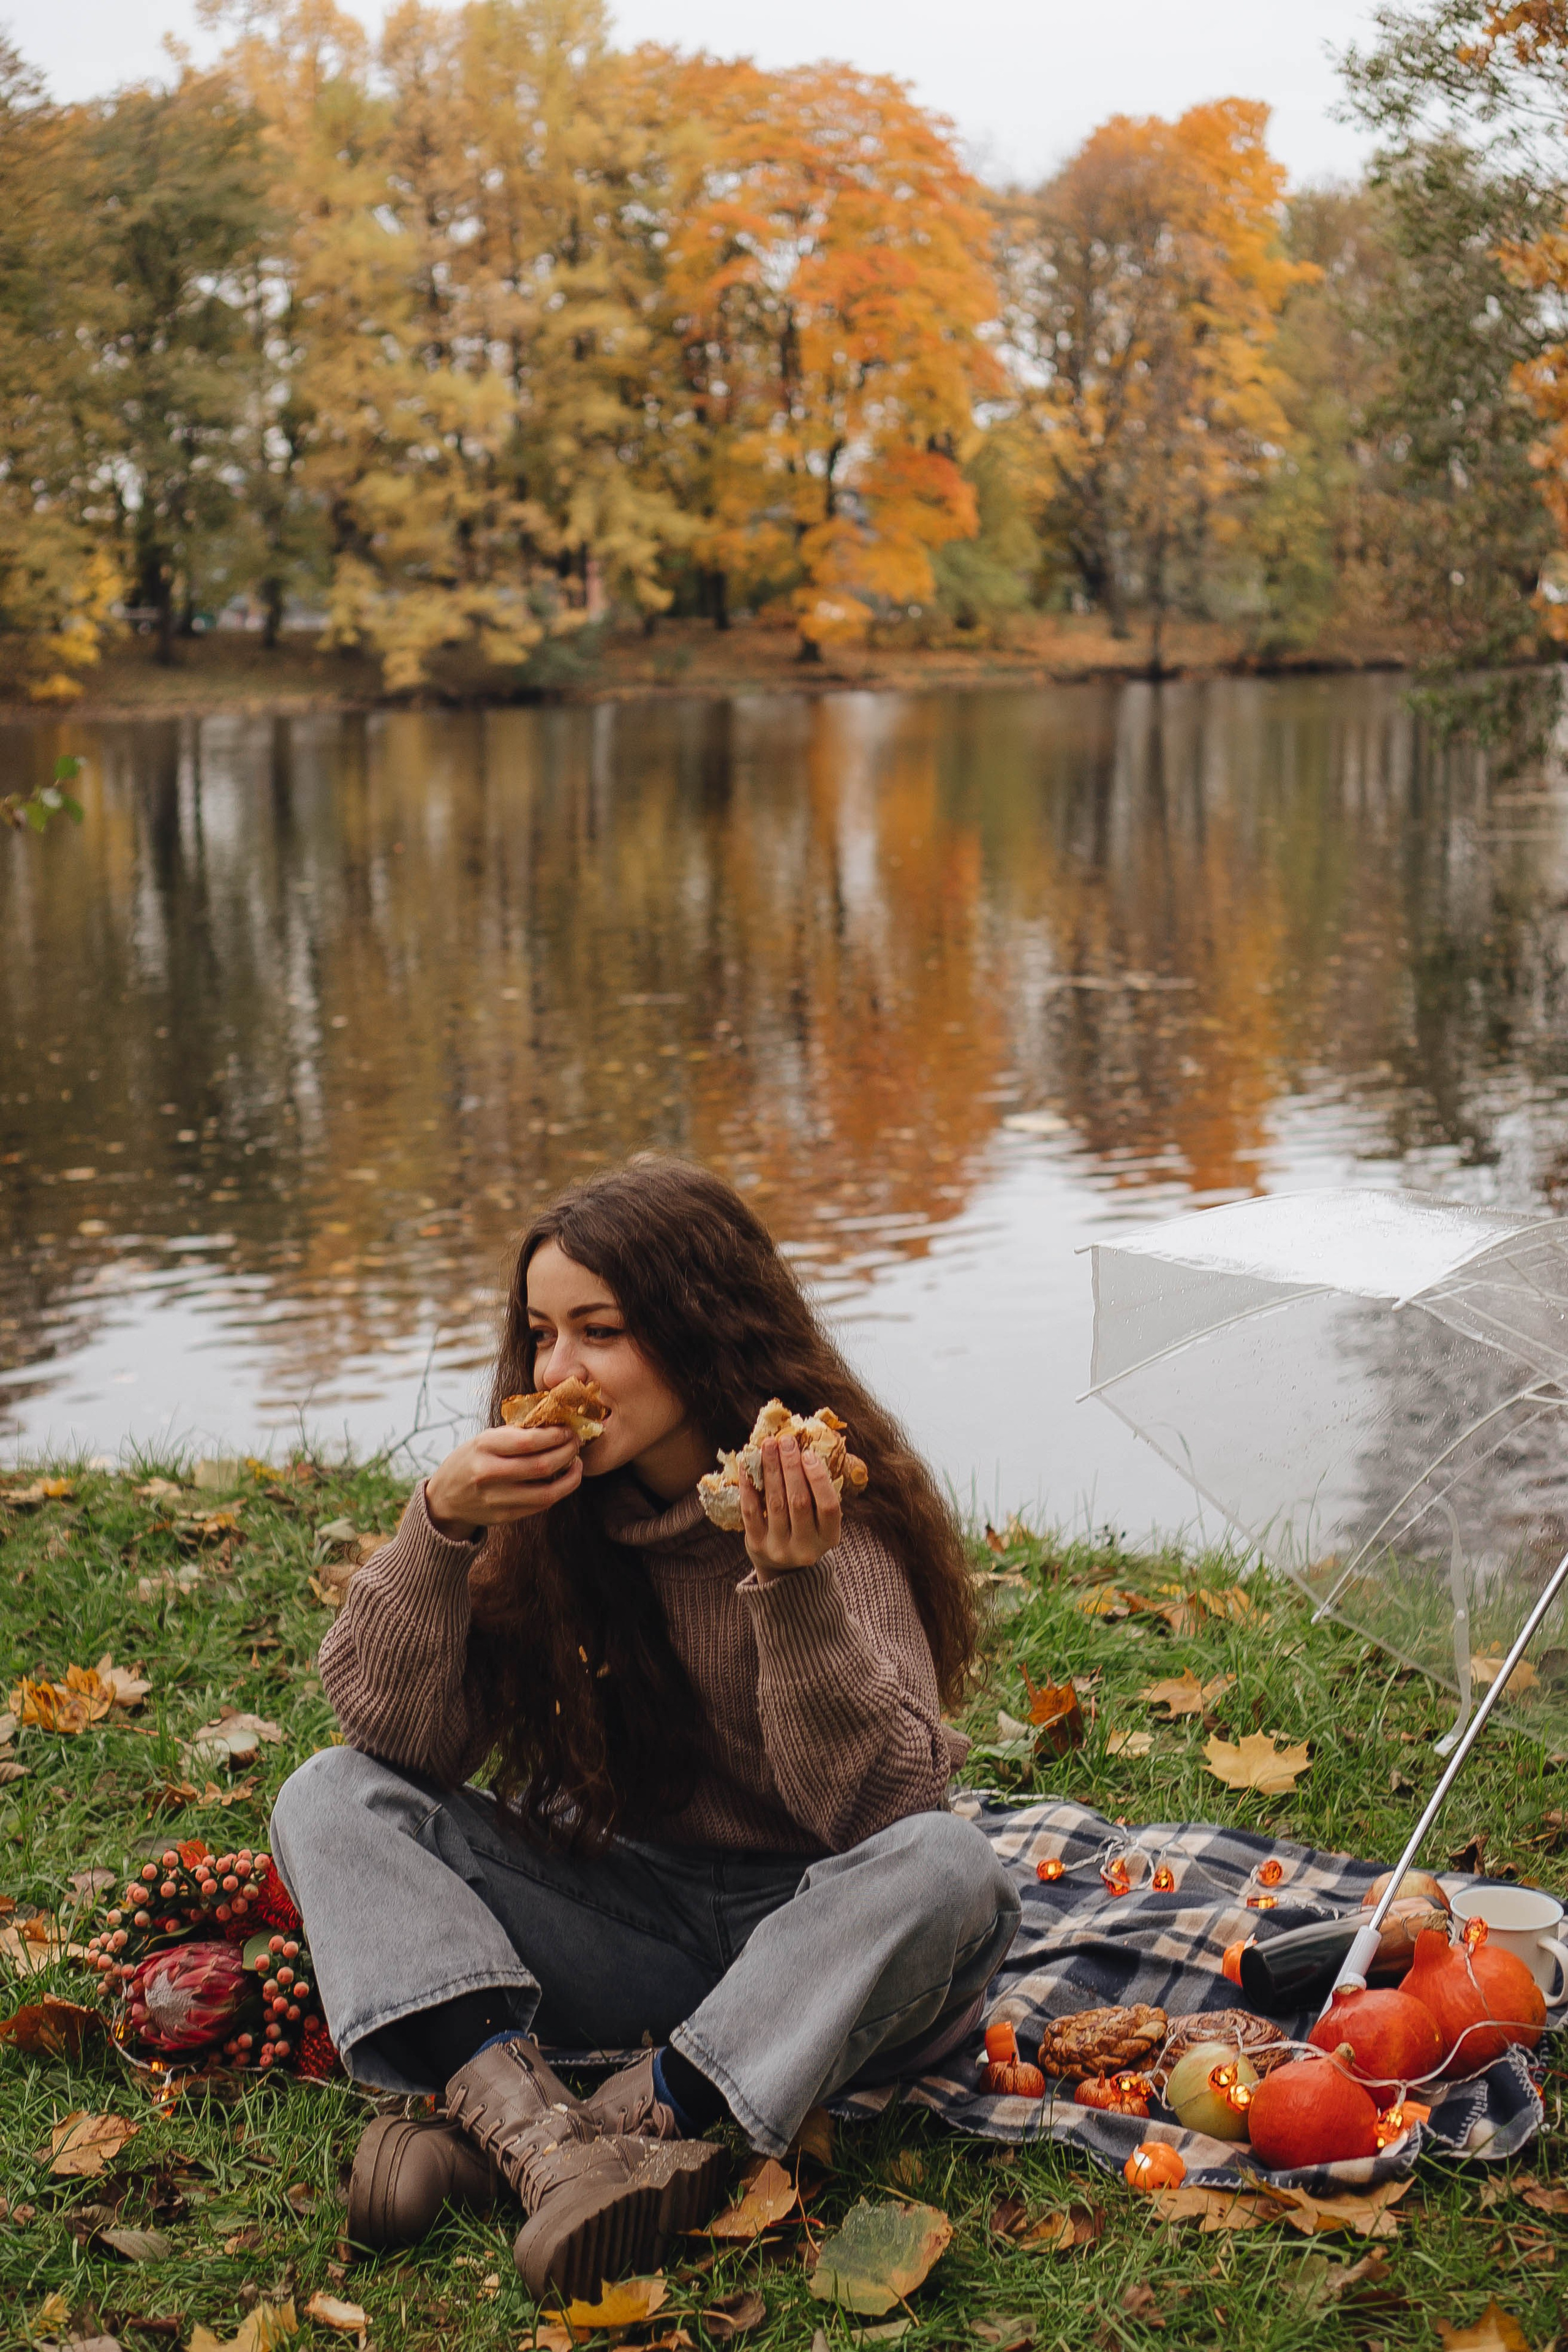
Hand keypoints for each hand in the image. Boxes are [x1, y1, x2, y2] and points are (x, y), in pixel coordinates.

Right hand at [425, 1425, 582, 1537]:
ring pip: (546, 1492)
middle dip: (567, 1452)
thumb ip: (516, 1433)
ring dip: (570, 1476)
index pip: (528, 1441)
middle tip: (576, 1442)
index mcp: (483, 1447)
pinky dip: (559, 1491)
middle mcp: (488, 1473)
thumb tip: (556, 1423)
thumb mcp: (484, 1439)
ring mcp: (496, 1499)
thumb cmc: (470, 1460)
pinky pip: (541, 1505)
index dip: (555, 1435)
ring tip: (576, 1462)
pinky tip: (564, 1478)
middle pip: (541, 1466)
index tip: (568, 1429)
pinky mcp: (505, 1516)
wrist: (445, 1498)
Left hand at [738, 1433, 841, 1583]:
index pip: (829, 1507)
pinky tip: (747, 1465)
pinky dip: (748, 1485)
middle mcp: (806, 1547)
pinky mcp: (757, 1545)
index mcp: (829, 1537)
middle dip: (791, 1467)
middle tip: (786, 1441)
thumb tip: (804, 1448)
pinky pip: (751, 1511)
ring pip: (775, 1503)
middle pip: (799, 1501)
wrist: (783, 1567)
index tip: (808, 1453)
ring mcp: (780, 1548)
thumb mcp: (820, 1518)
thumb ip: (818, 1491)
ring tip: (768, 1446)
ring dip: (771, 1470)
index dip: (818, 1478)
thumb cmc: (805, 1529)